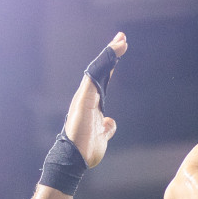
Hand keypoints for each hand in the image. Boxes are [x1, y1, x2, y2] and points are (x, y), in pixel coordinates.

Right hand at [63, 33, 126, 166]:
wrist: (75, 160)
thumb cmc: (86, 149)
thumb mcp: (102, 136)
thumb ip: (106, 127)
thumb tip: (110, 121)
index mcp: (92, 104)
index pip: (104, 79)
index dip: (112, 65)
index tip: (121, 50)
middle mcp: (87, 97)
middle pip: (101, 70)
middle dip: (111, 54)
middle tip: (122, 38)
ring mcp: (84, 97)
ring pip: (97, 70)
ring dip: (109, 55)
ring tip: (121, 42)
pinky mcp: (83, 100)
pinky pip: (93, 77)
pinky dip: (102, 65)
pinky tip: (111, 53)